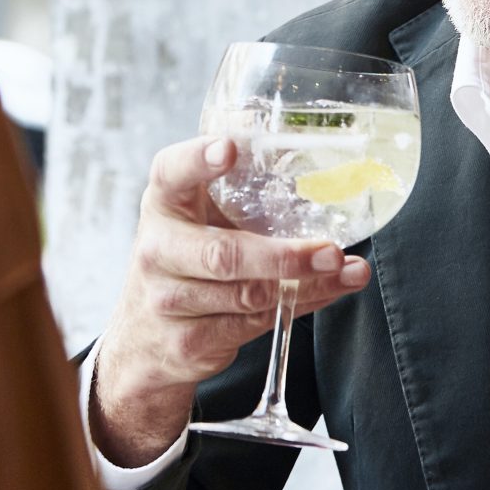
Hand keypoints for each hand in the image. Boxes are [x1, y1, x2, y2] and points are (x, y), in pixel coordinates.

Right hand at [87, 136, 371, 465]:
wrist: (143, 339)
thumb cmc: (185, 260)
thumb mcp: (192, 217)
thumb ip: (231, 188)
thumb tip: (299, 150)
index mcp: (162, 204)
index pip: (171, 173)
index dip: (198, 159)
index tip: (229, 148)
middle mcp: (159, 250)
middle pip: (223, 255)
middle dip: (283, 256)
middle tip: (330, 250)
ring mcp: (170, 301)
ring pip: (248, 295)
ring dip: (308, 284)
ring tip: (347, 270)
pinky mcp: (190, 341)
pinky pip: (255, 324)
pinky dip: (299, 306)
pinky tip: (327, 291)